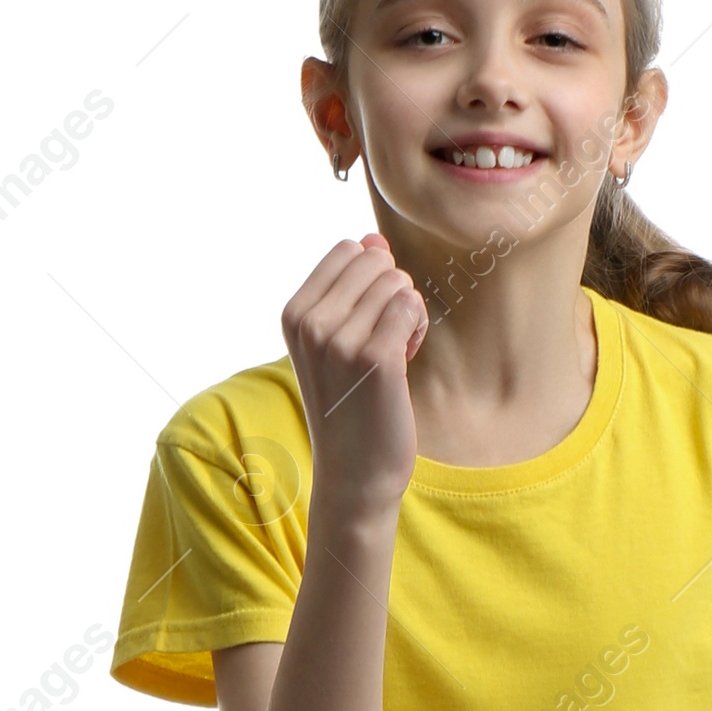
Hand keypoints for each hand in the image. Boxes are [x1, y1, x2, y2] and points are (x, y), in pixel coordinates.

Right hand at [281, 234, 427, 519]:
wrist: (354, 472)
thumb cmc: (349, 405)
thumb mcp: (335, 341)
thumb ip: (350, 287)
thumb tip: (373, 238)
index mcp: (294, 314)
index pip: (347, 251)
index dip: (370, 279)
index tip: (366, 321)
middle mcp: (311, 324)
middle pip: (376, 262)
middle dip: (391, 294)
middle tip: (383, 340)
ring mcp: (342, 341)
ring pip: (398, 283)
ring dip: (407, 314)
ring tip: (393, 354)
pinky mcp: (377, 359)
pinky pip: (411, 306)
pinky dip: (417, 327)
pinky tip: (406, 359)